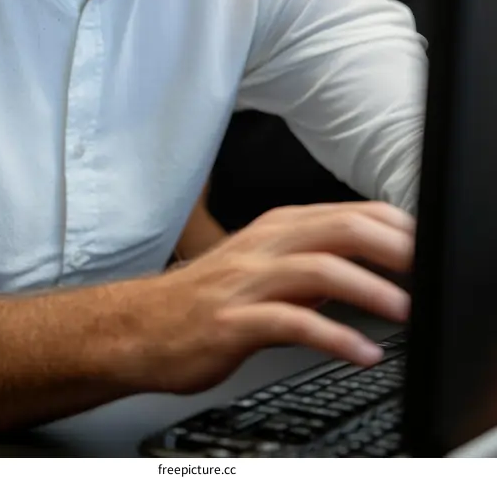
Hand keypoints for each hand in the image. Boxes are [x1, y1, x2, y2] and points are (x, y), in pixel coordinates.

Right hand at [109, 201, 412, 395]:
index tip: (424, 242)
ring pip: (318, 269)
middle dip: (390, 246)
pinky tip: (361, 353)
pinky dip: (333, 336)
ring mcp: (248, 281)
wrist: (139, 327)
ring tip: (404, 311)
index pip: (346, 212)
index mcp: (276, 228)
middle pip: (338, 229)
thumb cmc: (206, 299)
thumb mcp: (264, 269)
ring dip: (368, 289)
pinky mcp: (233, 322)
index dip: (391, 224)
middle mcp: (265, 246)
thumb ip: (312, 264)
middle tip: (425, 267)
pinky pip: (292, 323)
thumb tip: (369, 269)